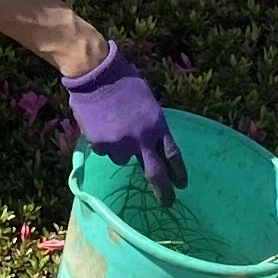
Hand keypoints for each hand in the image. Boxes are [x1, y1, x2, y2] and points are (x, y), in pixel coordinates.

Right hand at [60, 42, 185, 193]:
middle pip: (155, 173)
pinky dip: (102, 141)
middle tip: (168, 204)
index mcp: (158, 124)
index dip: (178, 172)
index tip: (182, 184)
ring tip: (111, 125)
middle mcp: (141, 138)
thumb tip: (149, 141)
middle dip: (163, 191)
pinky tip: (98, 122)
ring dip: (120, 148)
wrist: (96, 73)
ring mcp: (120, 143)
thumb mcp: (146, 101)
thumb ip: (150, 124)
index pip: (173, 155)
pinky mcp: (100, 144)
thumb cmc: (123, 80)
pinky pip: (104, 150)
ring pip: (122, 158)